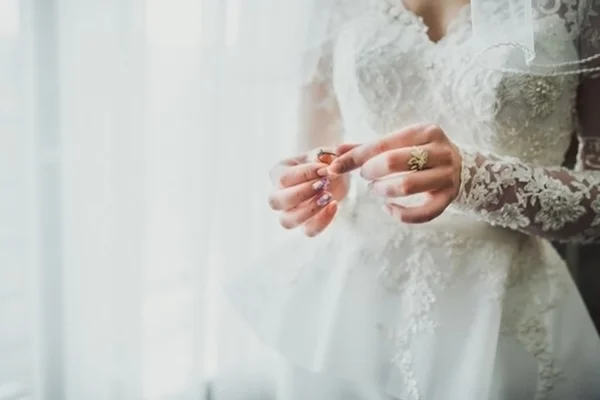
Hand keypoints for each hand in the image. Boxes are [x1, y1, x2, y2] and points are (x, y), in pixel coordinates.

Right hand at [268, 144, 356, 236]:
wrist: (336, 175)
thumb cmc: (324, 161)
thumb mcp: (325, 153)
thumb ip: (326, 156)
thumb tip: (326, 166)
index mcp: (277, 173)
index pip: (284, 177)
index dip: (305, 174)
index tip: (326, 169)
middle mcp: (278, 195)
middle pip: (275, 201)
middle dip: (302, 193)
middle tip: (324, 184)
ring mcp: (289, 212)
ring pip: (286, 221)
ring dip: (308, 210)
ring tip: (329, 196)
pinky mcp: (305, 225)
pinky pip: (308, 231)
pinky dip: (322, 221)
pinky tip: (334, 205)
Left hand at [328, 124, 461, 223]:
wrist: (463, 166)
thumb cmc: (421, 153)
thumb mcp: (399, 143)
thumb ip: (368, 147)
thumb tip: (336, 151)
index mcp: (424, 131)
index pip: (381, 144)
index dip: (354, 157)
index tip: (335, 167)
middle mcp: (439, 151)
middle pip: (393, 162)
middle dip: (370, 171)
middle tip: (365, 177)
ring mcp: (446, 175)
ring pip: (407, 186)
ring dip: (383, 190)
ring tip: (377, 189)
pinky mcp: (449, 198)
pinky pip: (424, 213)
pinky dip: (402, 214)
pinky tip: (389, 208)